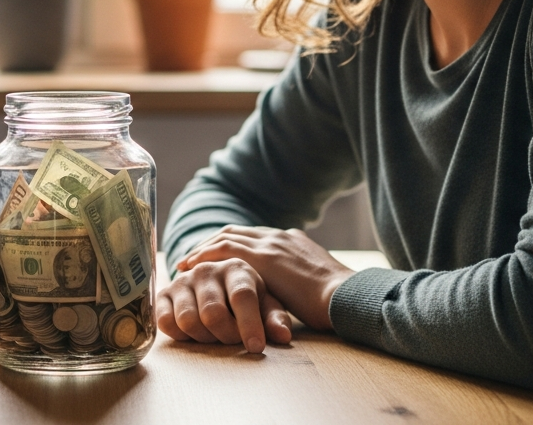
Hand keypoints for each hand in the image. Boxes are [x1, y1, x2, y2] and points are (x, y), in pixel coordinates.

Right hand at [157, 258, 292, 353]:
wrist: (213, 286)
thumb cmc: (245, 299)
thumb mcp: (265, 305)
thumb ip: (274, 319)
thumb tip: (283, 337)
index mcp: (236, 267)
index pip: (242, 297)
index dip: (249, 325)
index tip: (256, 347)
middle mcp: (207, 270)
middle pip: (213, 313)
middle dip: (226, 335)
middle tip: (233, 340)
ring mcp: (182, 280)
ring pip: (188, 320)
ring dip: (204, 338)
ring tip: (215, 335)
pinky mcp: (163, 293)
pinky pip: (166, 322)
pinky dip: (181, 335)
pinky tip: (194, 333)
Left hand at [175, 226, 354, 331]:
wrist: (346, 296)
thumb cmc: (335, 300)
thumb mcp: (314, 284)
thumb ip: (297, 281)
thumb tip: (289, 293)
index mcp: (292, 239)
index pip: (253, 237)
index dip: (231, 245)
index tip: (216, 256)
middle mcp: (279, 235)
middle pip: (236, 232)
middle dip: (212, 243)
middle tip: (193, 257)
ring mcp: (272, 243)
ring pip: (226, 236)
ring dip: (203, 248)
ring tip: (186, 262)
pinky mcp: (264, 256)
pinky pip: (224, 249)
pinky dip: (205, 255)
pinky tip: (191, 266)